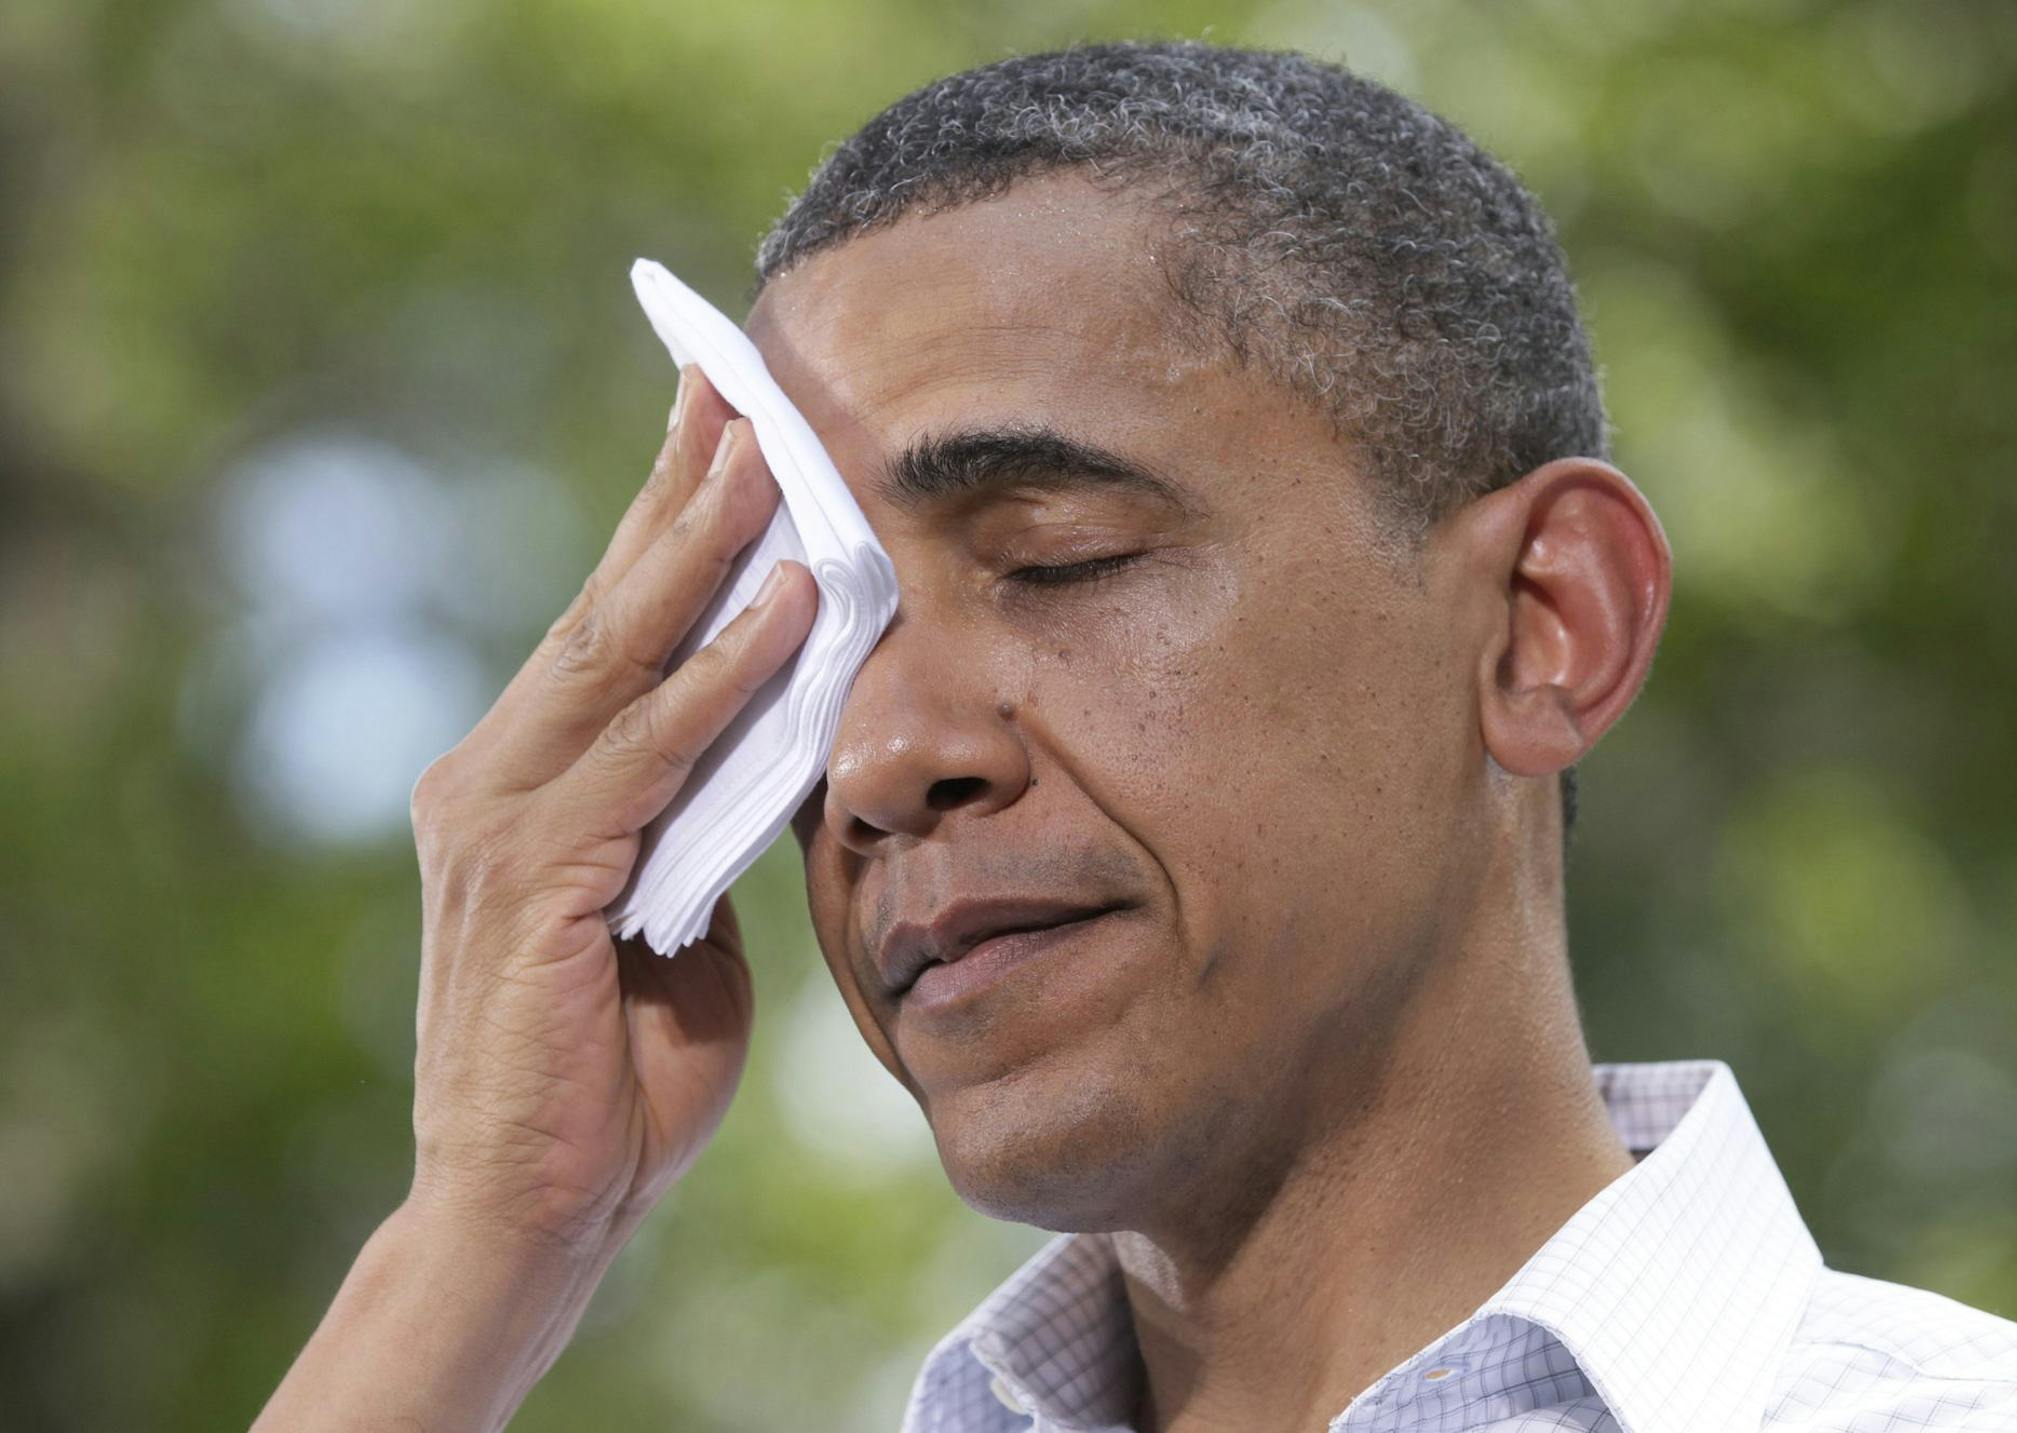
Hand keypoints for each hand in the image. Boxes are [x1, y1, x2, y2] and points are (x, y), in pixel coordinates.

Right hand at [403, 365, 815, 1256]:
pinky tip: (788, 609)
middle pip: (606, 603)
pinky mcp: (531, 879)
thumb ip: (711, 812)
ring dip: (705, 548)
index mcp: (531, 777)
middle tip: (739, 379)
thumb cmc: (616, 1067)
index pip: (609, 620)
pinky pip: (648, 754)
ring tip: (773, 453)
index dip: (667, 517)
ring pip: (619, 653)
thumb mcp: (683, 907)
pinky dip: (722, 678)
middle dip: (680, 490)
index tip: (723, 418)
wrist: (537, 1209)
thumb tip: (787, 728)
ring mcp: (502, 821)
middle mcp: (496, 775)